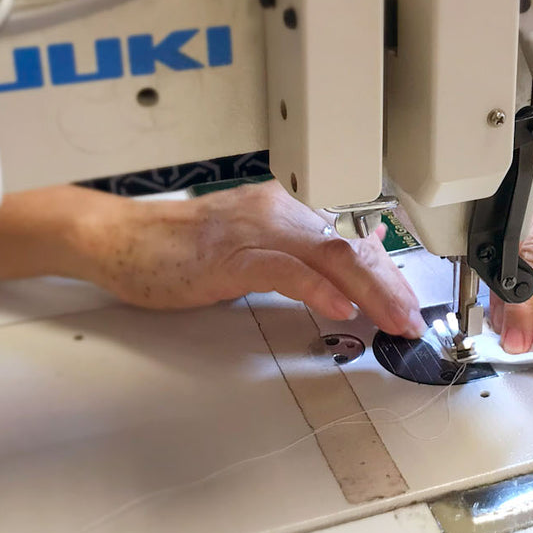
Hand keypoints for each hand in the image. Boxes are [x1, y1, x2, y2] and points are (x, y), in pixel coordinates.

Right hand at [82, 181, 425, 336]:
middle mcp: (278, 214)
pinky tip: (340, 308)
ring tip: (393, 319)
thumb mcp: (251, 249)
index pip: (353, 244)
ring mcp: (255, 233)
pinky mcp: (230, 256)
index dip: (388, 277)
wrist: (119, 239)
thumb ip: (296, 258)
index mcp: (286, 212)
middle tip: (412, 321)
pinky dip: (318, 290)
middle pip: (352, 250)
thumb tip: (343, 275)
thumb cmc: (178, 249)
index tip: (408, 306)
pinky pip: (285, 270)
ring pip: (330, 257)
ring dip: (370, 293)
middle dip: (390, 288)